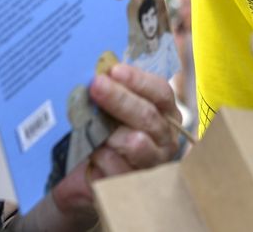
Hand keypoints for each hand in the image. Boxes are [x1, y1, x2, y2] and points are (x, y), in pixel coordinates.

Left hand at [49, 64, 180, 227]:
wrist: (87, 176)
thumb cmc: (105, 134)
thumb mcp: (113, 108)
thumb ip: (114, 89)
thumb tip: (99, 68)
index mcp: (166, 113)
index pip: (160, 92)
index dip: (138, 80)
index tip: (114, 70)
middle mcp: (165, 139)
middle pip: (148, 115)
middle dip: (119, 98)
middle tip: (95, 85)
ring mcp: (152, 164)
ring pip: (136, 143)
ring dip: (109, 131)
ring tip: (88, 123)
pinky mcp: (134, 185)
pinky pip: (117, 168)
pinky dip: (101, 156)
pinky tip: (90, 151)